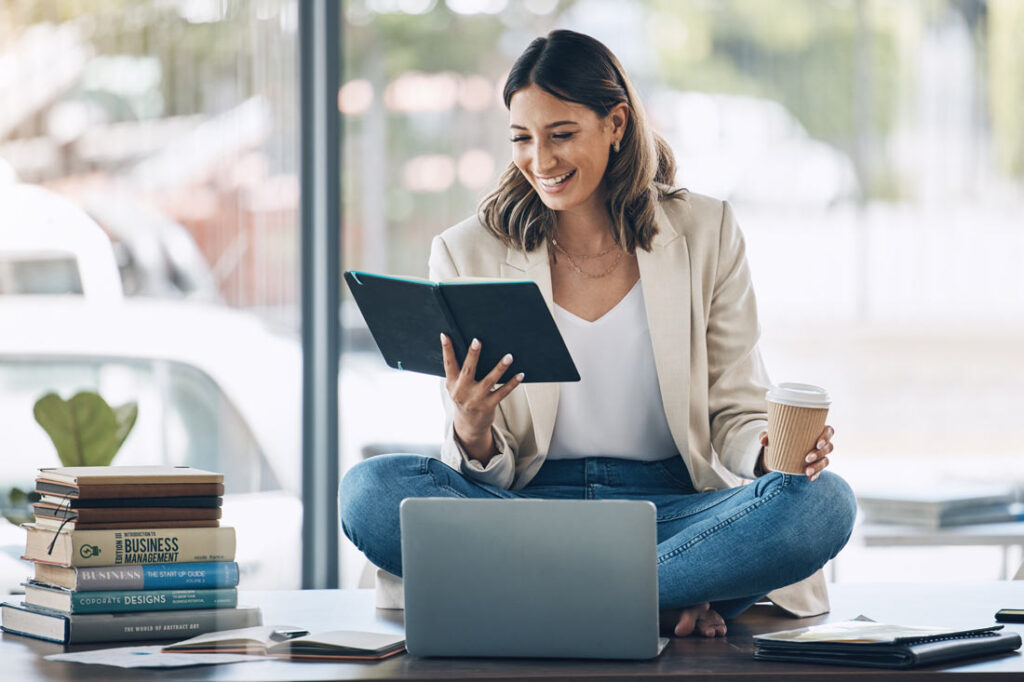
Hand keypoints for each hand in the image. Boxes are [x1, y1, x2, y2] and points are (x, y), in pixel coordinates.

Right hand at [441, 334, 523, 460]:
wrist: (468, 425)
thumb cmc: (463, 398)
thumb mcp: (455, 387)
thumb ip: (458, 371)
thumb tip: (470, 347)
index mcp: (452, 383)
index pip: (448, 364)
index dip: (446, 349)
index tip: (445, 335)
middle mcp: (462, 391)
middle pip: (468, 370)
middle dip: (473, 355)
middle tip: (477, 340)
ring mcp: (476, 399)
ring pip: (489, 380)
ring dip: (500, 367)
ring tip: (509, 356)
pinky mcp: (488, 405)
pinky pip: (503, 392)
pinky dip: (512, 383)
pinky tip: (520, 374)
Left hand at [757, 425, 834, 481]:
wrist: (778, 452)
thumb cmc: (781, 437)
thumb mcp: (774, 435)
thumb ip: (767, 435)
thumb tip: (763, 440)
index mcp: (815, 431)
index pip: (829, 431)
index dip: (826, 436)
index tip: (818, 443)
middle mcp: (820, 444)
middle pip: (829, 447)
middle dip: (820, 453)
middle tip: (807, 458)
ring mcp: (820, 456)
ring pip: (825, 460)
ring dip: (818, 466)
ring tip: (806, 471)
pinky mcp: (815, 466)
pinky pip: (820, 471)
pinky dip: (815, 475)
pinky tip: (810, 478)